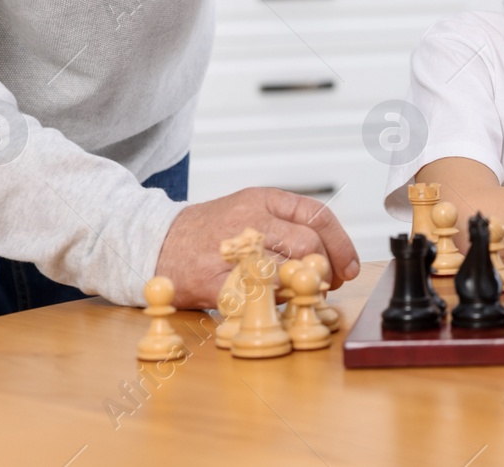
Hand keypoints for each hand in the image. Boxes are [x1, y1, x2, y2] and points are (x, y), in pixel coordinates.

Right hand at [155, 187, 359, 308]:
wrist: (154, 242)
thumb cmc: (211, 231)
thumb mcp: (251, 212)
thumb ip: (290, 227)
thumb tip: (333, 258)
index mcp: (263, 199)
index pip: (318, 216)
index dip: (341, 244)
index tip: (349, 266)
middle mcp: (249, 220)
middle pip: (308, 244)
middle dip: (324, 269)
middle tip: (324, 284)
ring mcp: (231, 250)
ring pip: (287, 270)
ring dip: (300, 288)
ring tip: (296, 292)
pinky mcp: (214, 281)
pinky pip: (257, 296)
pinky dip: (272, 303)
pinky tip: (271, 302)